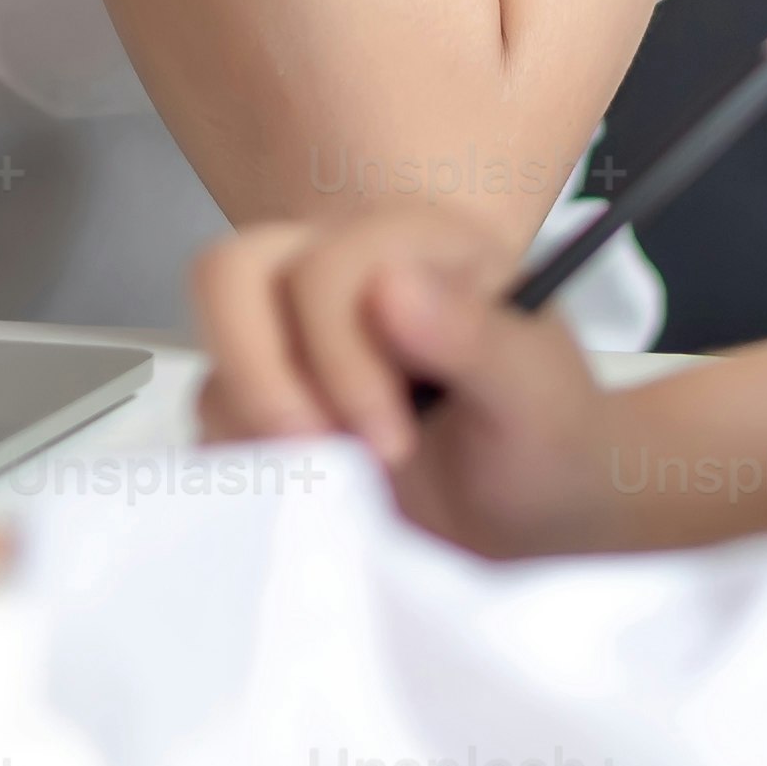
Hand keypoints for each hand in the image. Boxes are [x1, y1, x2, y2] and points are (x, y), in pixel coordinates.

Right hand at [190, 211, 642, 561]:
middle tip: (321, 450)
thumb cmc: (554, 446)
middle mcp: (343, 277)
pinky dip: (244, 455)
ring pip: (212, 344)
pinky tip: (316, 488)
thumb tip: (389, 288)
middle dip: (261, 373)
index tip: (394, 442)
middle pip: (231, 272)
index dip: (340, 355)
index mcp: (414, 247)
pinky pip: (212, 409)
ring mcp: (298, 337)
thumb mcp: (539, 397)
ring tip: (333, 479)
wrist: (546, 518)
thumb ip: (478, 338)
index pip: (325, 265)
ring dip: (256, 424)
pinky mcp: (273, 399)